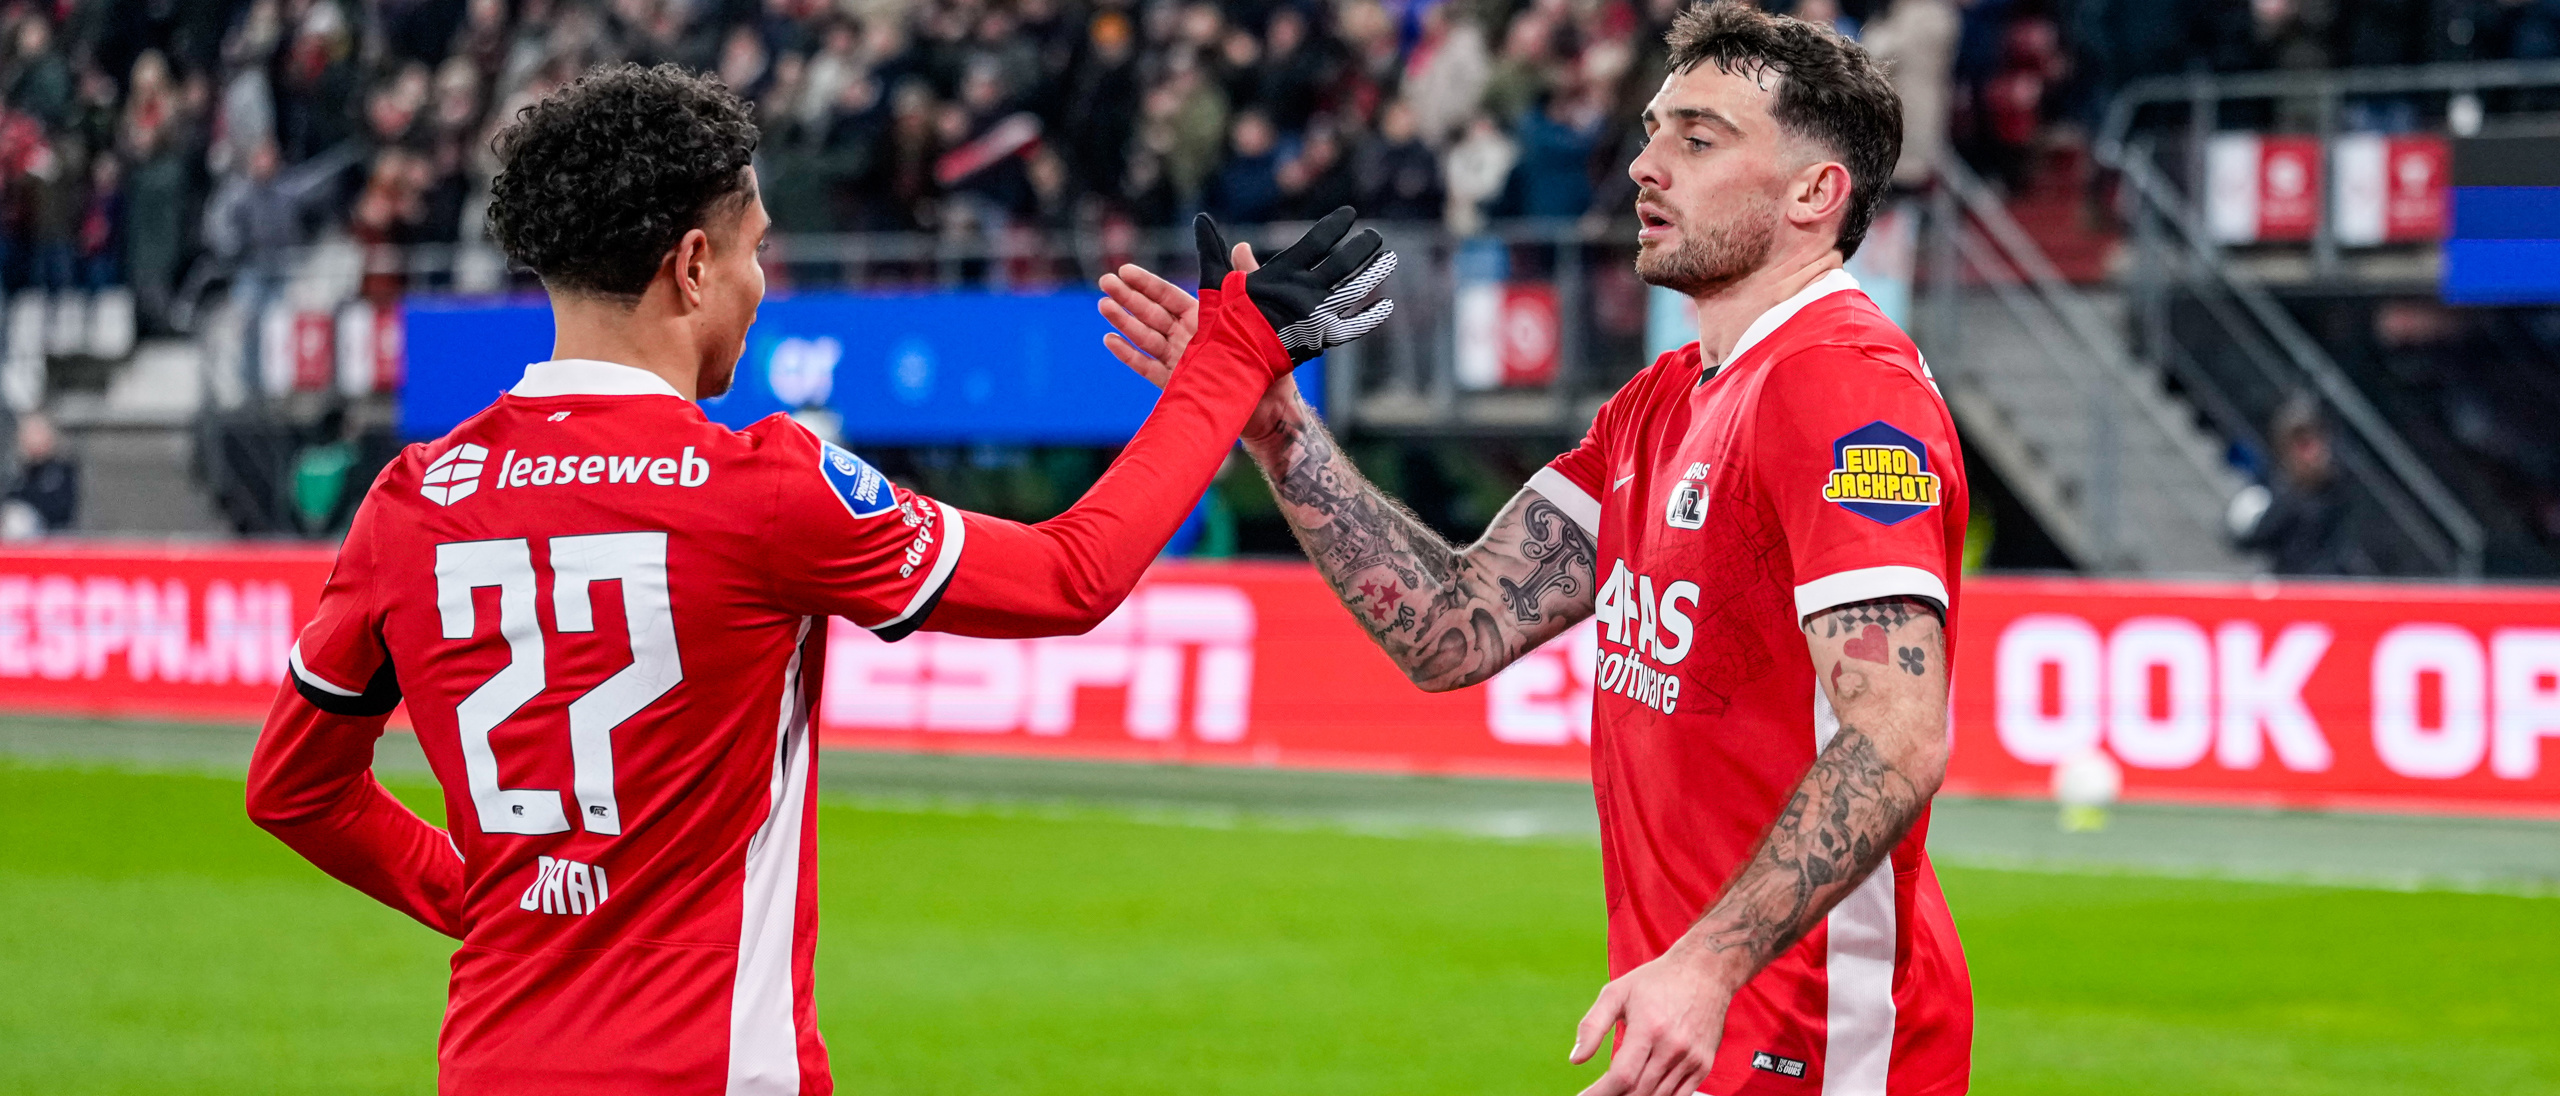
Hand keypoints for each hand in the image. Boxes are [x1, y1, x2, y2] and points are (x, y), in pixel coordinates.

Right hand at [1097, 243, 1303, 446]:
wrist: (1272, 404)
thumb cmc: (1266, 355)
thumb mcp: (1256, 312)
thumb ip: (1245, 279)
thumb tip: (1239, 246)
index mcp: (1202, 316)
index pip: (1168, 296)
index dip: (1146, 283)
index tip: (1126, 270)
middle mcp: (1187, 336)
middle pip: (1151, 313)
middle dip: (1128, 297)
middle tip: (1105, 281)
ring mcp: (1179, 359)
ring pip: (1145, 337)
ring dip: (1124, 321)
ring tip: (1103, 305)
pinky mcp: (1175, 382)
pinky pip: (1147, 367)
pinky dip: (1129, 355)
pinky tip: (1110, 340)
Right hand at [1202, 207, 1396, 363]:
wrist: (1232, 361)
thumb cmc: (1222, 320)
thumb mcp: (1215, 279)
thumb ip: (1212, 248)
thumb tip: (1200, 218)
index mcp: (1283, 271)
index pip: (1318, 240)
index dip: (1336, 224)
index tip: (1350, 214)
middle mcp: (1306, 289)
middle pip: (1344, 262)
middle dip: (1362, 246)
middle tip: (1375, 235)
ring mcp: (1319, 314)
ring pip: (1355, 288)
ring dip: (1374, 271)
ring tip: (1389, 258)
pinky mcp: (1324, 339)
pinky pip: (1355, 325)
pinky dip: (1372, 315)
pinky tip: (1386, 305)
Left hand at [1568, 946, 1737, 1095]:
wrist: (1705, 970)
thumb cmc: (1657, 980)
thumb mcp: (1616, 993)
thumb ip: (1592, 1026)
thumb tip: (1575, 1059)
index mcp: (1649, 1028)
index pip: (1622, 1076)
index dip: (1599, 1094)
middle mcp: (1673, 1047)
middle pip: (1638, 1092)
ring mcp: (1692, 1058)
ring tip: (1617, 1094)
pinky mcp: (1703, 1065)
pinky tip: (1642, 1093)